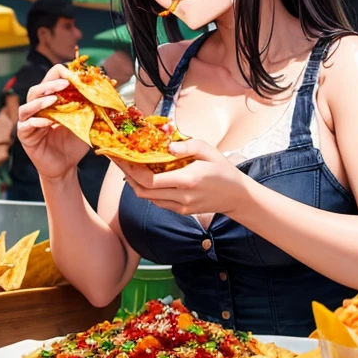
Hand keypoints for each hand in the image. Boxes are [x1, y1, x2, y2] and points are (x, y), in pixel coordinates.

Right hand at [17, 65, 89, 179]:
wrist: (66, 166)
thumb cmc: (74, 142)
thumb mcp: (86, 121)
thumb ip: (93, 104)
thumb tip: (112, 83)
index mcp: (50, 101)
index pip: (49, 81)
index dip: (60, 75)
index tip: (74, 75)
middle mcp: (36, 108)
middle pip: (36, 90)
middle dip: (50, 84)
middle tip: (64, 83)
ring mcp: (28, 122)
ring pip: (27, 105)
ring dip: (40, 100)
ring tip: (54, 98)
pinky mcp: (25, 136)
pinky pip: (26, 125)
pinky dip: (37, 122)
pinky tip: (48, 122)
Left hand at [115, 139, 248, 217]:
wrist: (237, 196)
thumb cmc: (223, 169)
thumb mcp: (209, 150)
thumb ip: (187, 146)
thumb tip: (167, 146)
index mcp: (187, 180)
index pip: (149, 180)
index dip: (131, 170)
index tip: (121, 158)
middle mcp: (181, 196)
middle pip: (142, 191)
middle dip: (127, 176)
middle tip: (120, 161)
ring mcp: (181, 206)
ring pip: (148, 198)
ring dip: (135, 184)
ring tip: (130, 168)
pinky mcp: (181, 211)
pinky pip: (158, 202)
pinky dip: (148, 191)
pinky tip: (146, 178)